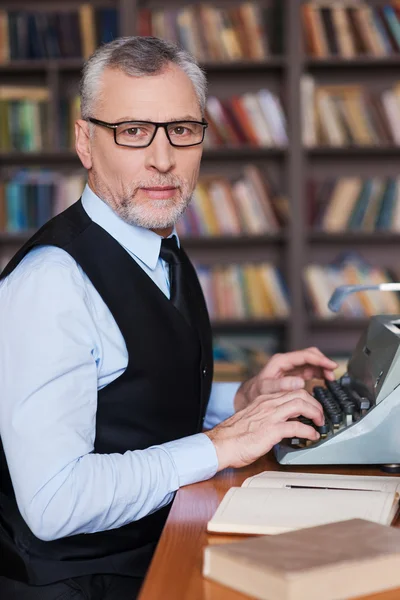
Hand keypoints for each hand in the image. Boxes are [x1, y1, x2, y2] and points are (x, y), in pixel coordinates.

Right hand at [205, 389, 323, 469]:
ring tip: (320, 423)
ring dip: (315, 413)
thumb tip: (283, 423)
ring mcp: (270, 416)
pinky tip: (312, 436)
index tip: (313, 407)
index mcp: (264, 400)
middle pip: (300, 394)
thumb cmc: (234, 436)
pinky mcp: (271, 430)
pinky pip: (296, 426)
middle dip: (315, 404)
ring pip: (301, 404)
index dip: (307, 398)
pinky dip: (309, 431)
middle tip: (320, 415)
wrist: (221, 444)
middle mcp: (268, 404)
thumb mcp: (253, 418)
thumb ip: (267, 416)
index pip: (291, 391)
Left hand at [234, 347, 337, 410]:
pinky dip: (319, 374)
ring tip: (331, 379)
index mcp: (281, 361)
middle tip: (333, 373)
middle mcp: (287, 362)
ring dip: (323, 368)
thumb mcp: (266, 389)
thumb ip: (281, 385)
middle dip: (323, 362)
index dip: (320, 359)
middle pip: (310, 356)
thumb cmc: (256, 392)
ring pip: (312, 362)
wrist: (250, 396)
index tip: (331, 365)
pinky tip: (325, 380)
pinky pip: (310, 370)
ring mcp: (291, 367)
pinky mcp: (294, 374)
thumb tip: (300, 382)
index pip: (305, 355)